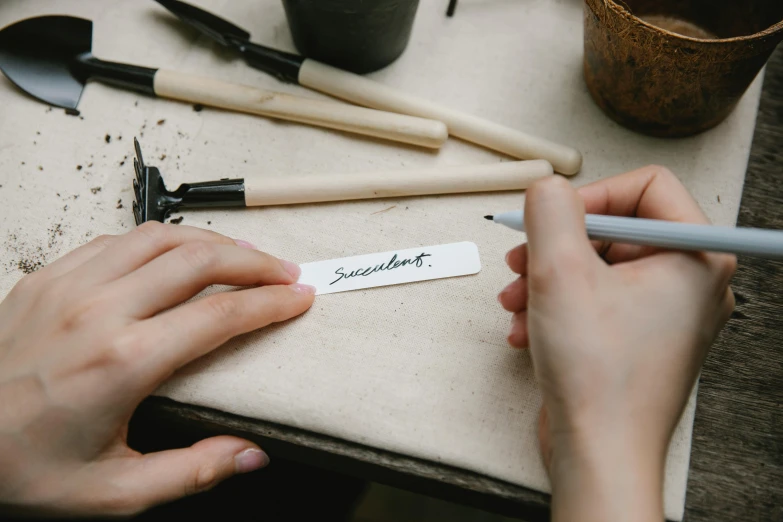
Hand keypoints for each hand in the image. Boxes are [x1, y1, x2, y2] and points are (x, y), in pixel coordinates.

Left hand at [0, 223, 314, 516]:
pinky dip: (159, 239)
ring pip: (159, 236)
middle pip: (199, 260)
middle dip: (254, 262)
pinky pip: (115, 240)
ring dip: (211, 240)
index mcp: (123, 362)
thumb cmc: (19, 467)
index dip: (270, 303)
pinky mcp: (46, 277)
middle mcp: (98, 311)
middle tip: (284, 272)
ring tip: (242, 255)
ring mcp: (68, 286)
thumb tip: (250, 455)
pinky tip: (175, 253)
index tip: (298, 299)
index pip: (220, 315)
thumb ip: (191, 472)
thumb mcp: (112, 492)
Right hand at [498, 166, 735, 520]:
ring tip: (517, 301)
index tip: (553, 219)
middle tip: (522, 261)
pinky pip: (595, 301)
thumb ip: (551, 210)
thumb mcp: (560, 271)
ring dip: (546, 278)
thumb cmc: (599, 377)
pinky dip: (555, 308)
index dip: (590, 196)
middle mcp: (688, 283)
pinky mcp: (637, 339)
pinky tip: (526, 329)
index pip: (647, 186)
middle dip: (557, 246)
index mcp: (695, 256)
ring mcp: (664, 314)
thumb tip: (548, 186)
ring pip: (597, 267)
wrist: (599, 452)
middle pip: (614, 229)